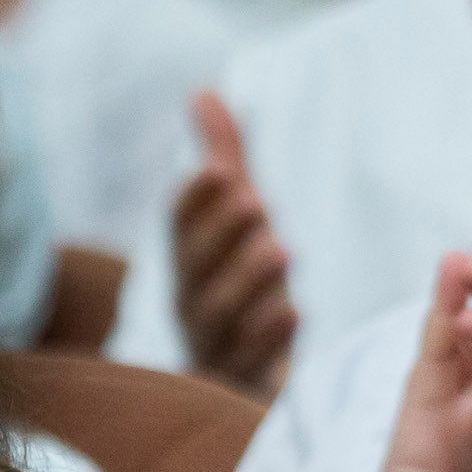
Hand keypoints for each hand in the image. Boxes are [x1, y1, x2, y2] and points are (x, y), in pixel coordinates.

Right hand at [168, 93, 294, 394]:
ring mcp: (214, 341)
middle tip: (253, 201)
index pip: (180, 226)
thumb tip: (204, 92)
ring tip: (278, 252)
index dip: (195, 201)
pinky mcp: (240, 379)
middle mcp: (193, 298)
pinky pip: (247, 361)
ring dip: (247, 280)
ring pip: (221, 312)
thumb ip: (223, 159)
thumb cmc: (237, 281)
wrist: (237, 376)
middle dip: (222, 233)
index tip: (217, 171)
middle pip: (197, 266)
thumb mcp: (234, 221)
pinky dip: (266, 337)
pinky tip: (290, 314)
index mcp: (190, 258)